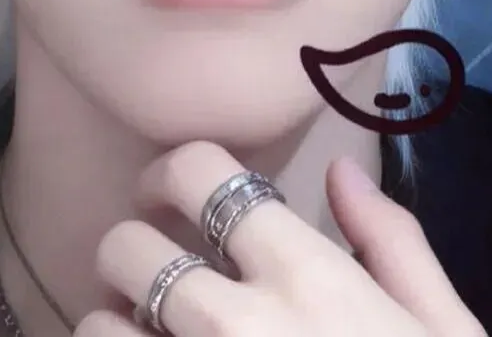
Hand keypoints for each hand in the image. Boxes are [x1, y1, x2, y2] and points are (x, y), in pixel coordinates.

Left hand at [75, 141, 485, 336]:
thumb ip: (395, 245)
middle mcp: (235, 324)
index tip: (167, 193)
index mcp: (307, 279)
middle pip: (129, 247)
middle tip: (155, 277)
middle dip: (133, 252)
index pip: (201, 172)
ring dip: (112, 330)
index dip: (170, 171)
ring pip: (96, 327)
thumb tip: (338, 170)